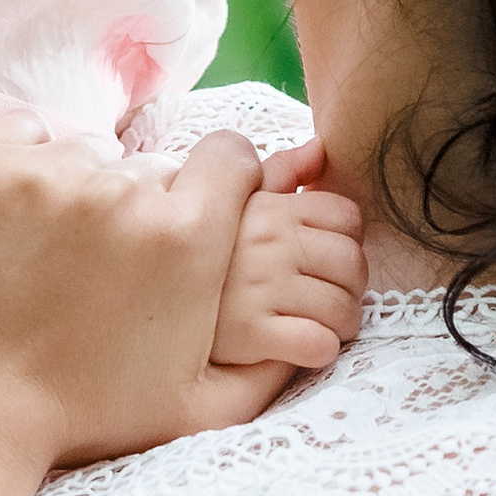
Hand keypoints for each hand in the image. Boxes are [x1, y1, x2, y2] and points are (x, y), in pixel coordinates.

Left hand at [0, 124, 288, 471]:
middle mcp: (122, 190)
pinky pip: (21, 138)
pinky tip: (4, 233)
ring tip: (44, 260)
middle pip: (150, 166)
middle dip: (136, 206)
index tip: (188, 214)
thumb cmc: (77, 417)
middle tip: (98, 269)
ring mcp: (42, 171)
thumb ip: (267, 366)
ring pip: (83, 153)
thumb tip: (322, 339)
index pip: (229, 157)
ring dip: (72, 192)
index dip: (216, 184)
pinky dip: (15, 173)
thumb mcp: (192, 407)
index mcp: (186, 237)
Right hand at [209, 138, 366, 375]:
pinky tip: (307, 347)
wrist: (141, 294)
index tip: (329, 258)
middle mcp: (269, 244)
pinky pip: (316, 343)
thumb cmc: (201, 251)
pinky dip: (322, 348)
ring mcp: (261, 288)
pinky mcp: (252, 333)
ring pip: (341, 307)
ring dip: (343, 322)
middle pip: (351, 263)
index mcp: (270, 209)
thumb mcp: (234, 201)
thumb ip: (280, 171)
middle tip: (335, 297)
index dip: (348, 239)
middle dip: (353, 286)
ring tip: (326, 326)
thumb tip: (320, 147)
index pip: (346, 216)